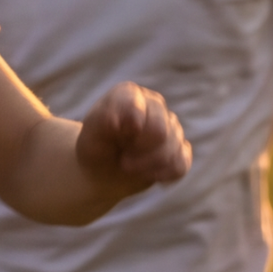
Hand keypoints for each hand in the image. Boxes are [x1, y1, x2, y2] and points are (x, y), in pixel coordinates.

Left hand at [78, 80, 190, 202]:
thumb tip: (133, 121)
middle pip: (160, 130)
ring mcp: (171, 128)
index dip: (131, 125)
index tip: (118, 137)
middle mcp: (155, 107)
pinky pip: (181, 164)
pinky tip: (149, 176)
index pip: (139, 106)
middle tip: (122, 161)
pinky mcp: (179, 151)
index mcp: (131, 95)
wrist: (100, 169)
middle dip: (139, 151)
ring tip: (128, 168)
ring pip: (172, 147)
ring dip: (147, 165)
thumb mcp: (91, 132)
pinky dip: (164, 174)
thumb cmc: (96, 146)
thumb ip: (106, 119)